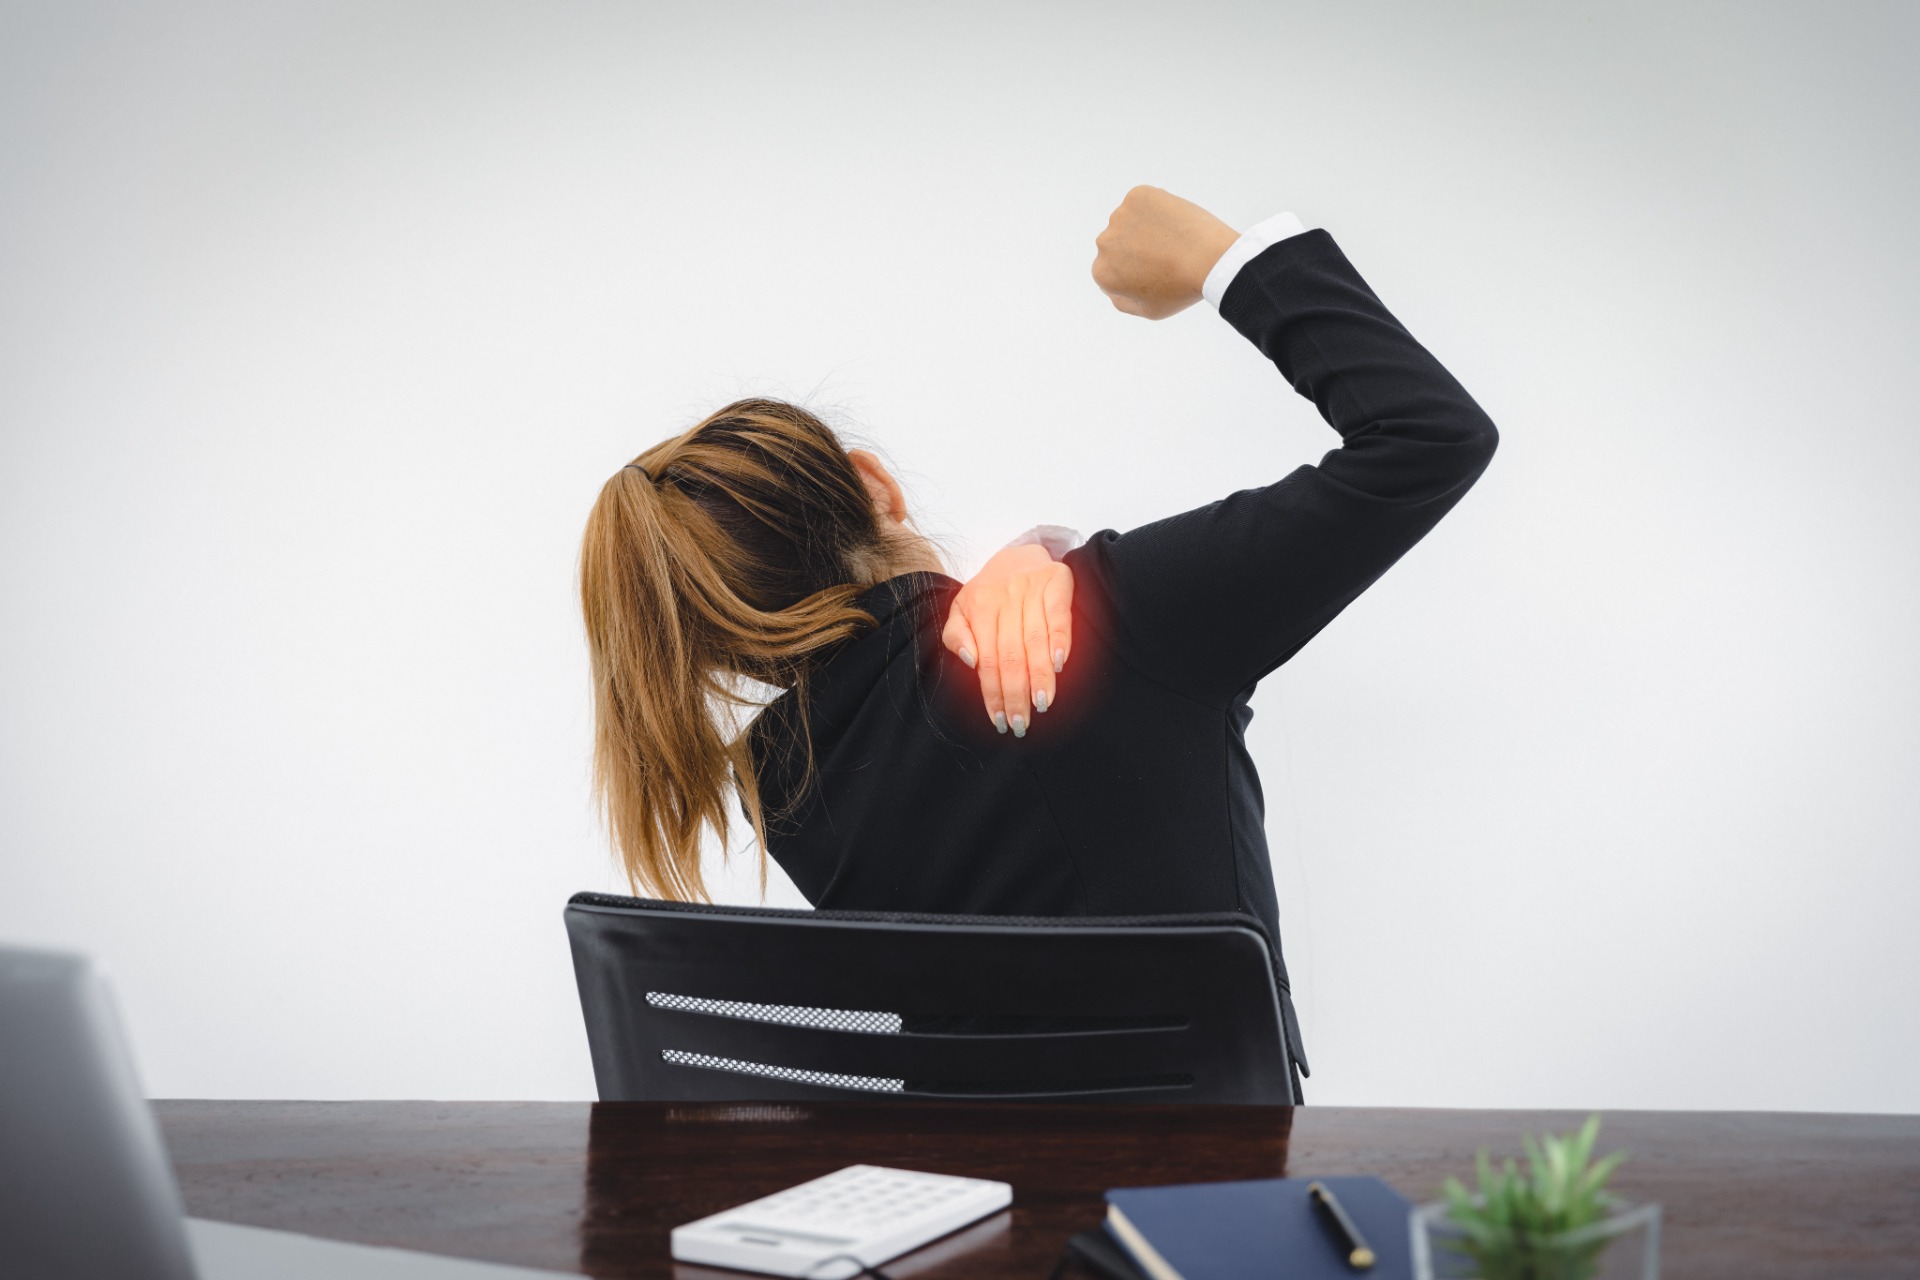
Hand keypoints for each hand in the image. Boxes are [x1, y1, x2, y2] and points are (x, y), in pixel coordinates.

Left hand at [941, 543, 1072, 737]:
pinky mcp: (1056, 582)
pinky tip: (1060, 664)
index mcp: (977, 607)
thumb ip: (956, 635)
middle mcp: (1003, 598)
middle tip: (1021, 723)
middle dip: (1016, 693)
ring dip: (1040, 675)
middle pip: (1010, 655)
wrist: (1020, 552)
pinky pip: (1059, 615)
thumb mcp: (961, 608)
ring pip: (1034, 640)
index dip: (993, 693)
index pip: (986, 659)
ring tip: (1042, 703)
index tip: (1000, 720)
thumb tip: (970, 660)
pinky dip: (1061, 639)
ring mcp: (1031, 589)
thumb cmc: (990, 591)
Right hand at [1091, 185, 1239, 319]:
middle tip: (1166, 255)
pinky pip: (1143, 202)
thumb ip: (1122, 301)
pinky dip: (1155, 208)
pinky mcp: (1137, 196)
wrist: (1211, 259)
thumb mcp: (1149, 311)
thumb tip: (1113, 288)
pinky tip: (1174, 222)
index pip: (1112, 269)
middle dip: (1136, 248)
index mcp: (1103, 272)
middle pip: (1117, 244)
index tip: (1156, 272)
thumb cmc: (1182, 289)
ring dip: (1145, 227)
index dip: (1135, 271)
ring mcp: (1120, 216)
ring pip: (1130, 221)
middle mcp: (1104, 243)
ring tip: (1172, 238)